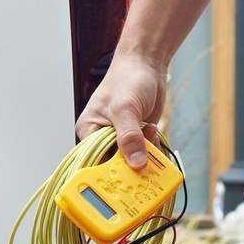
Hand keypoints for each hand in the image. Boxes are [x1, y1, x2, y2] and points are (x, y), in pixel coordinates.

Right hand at [75, 53, 167, 169]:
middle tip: (144, 161)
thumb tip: (136, 163)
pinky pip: (145, 154)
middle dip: (131, 164)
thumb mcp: (125, 108)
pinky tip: (153, 131)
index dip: (109, 173)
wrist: (146, 64)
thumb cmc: (127, 78)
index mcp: (90, 131)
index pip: (95, 162)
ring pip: (133, 161)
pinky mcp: (138, 137)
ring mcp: (122, 138)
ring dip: (145, 154)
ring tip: (149, 136)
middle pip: (115, 165)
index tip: (126, 178)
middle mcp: (103, 137)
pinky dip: (152, 148)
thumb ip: (129, 137)